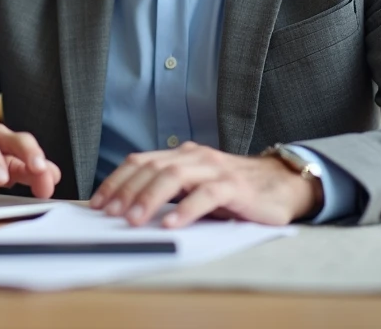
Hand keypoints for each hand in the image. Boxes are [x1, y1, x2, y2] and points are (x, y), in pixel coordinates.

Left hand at [90, 142, 321, 226]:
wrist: (282, 184)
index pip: (140, 162)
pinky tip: (172, 224)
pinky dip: (187, 210)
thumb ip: (169, 190)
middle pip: (152, 168)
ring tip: (133, 220)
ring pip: (175, 177)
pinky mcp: (235, 187)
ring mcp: (215, 170)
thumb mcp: (196, 186)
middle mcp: (195, 157)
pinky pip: (206, 196)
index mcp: (181, 155)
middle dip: (126, 191)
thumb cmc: (234, 190)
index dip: (116, 181)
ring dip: (149, 199)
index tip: (98, 202)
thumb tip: (128, 209)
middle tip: (109, 213)